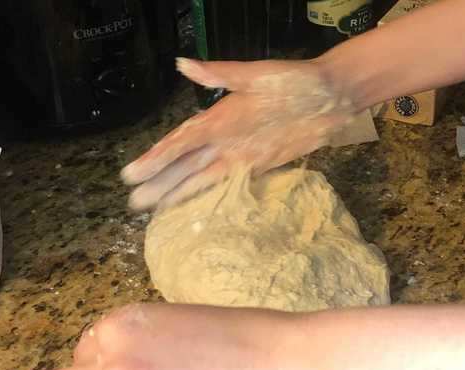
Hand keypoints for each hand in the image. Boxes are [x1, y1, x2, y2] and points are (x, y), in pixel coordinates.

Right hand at [121, 58, 354, 210]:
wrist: (332, 97)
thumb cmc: (296, 81)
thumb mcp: (257, 75)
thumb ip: (220, 73)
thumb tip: (183, 64)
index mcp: (219, 117)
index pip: (181, 142)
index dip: (157, 158)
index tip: (132, 174)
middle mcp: (223, 139)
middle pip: (184, 165)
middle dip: (160, 182)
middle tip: (134, 203)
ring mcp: (239, 154)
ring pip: (201, 178)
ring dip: (177, 193)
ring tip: (152, 209)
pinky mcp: (257, 166)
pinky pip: (226, 185)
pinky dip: (207, 195)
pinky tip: (192, 207)